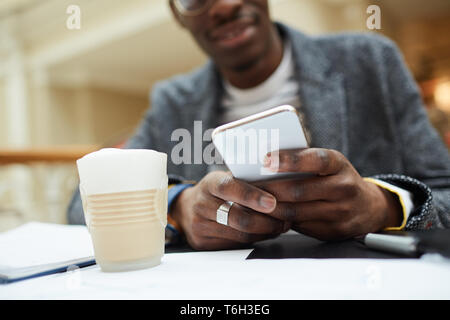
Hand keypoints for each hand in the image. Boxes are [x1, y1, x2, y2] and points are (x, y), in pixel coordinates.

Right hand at [170, 171, 288, 249]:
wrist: (186, 209)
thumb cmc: (216, 191)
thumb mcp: (226, 178)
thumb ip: (246, 181)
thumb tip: (280, 183)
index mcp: (210, 183)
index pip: (230, 187)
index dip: (252, 196)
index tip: (272, 202)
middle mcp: (202, 204)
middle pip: (238, 217)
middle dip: (267, 220)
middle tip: (287, 219)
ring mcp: (200, 225)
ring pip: (240, 234)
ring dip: (266, 232)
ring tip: (281, 226)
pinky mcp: (203, 243)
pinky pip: (236, 244)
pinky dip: (255, 239)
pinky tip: (265, 233)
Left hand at [257, 148, 402, 240]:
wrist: (368, 207)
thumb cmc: (338, 178)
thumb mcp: (329, 162)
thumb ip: (304, 160)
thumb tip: (266, 161)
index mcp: (339, 164)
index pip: (315, 160)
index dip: (290, 160)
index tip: (266, 159)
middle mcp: (343, 188)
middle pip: (299, 190)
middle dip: (269, 189)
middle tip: (248, 186)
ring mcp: (340, 212)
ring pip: (295, 212)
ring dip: (270, 207)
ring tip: (253, 201)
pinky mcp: (333, 231)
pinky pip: (300, 227)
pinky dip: (280, 221)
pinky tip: (268, 215)